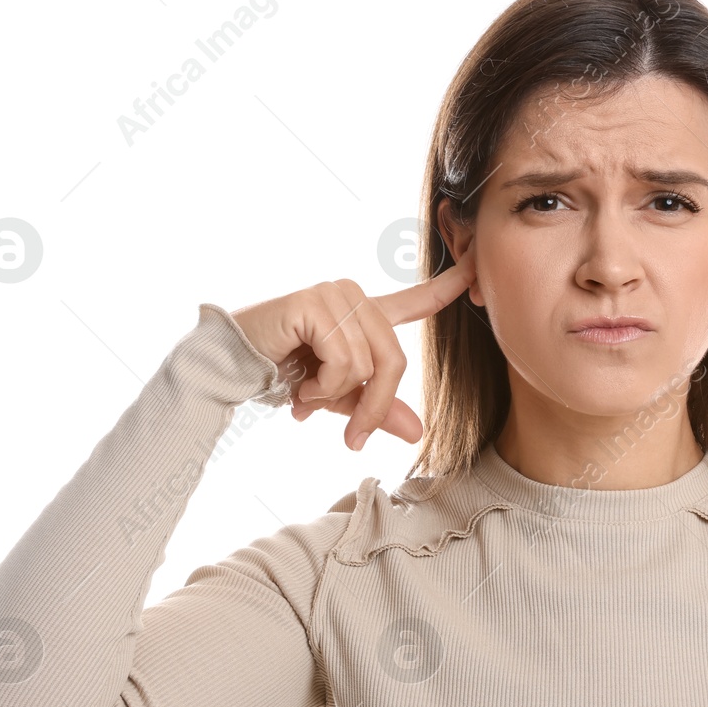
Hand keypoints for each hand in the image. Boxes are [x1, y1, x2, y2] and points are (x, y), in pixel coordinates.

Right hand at [230, 254, 476, 450]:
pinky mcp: (315, 303)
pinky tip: (298, 383)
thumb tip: (417, 432)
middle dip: (374, 405)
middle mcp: (353, 297)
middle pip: (394, 359)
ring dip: (336, 396)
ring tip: (306, 396)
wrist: (230, 370)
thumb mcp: (339, 399)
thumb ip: (378, 409)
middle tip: (351, 438)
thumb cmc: (281, 377)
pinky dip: (322, 387)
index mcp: (364, 315)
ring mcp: (335, 295)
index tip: (477, 268)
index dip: (448, 287)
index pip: (416, 301)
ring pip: (368, 364)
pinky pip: (344, 360)